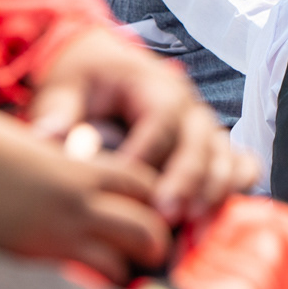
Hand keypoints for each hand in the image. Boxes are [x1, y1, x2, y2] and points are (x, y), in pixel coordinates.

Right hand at [0, 84, 170, 281]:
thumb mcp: (25, 147)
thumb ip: (52, 164)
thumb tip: (58, 170)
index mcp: (76, 165)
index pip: (140, 180)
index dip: (152, 196)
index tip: (152, 210)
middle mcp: (78, 196)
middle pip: (146, 220)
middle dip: (156, 238)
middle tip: (153, 251)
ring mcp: (60, 226)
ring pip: (127, 250)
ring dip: (133, 262)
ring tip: (131, 271)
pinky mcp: (39, 252)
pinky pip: (91, 271)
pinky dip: (102, 278)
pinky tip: (98, 281)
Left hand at [30, 28, 258, 223]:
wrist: (102, 65)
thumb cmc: (84, 79)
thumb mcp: (64, 88)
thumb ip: (57, 114)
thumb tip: (48, 138)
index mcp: (153, 84)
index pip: (159, 118)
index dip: (146, 152)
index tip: (124, 184)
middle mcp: (187, 104)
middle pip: (198, 139)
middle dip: (187, 178)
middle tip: (166, 214)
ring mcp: (202, 124)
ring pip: (222, 153)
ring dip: (213, 187)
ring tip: (196, 223)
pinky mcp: (209, 144)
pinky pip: (238, 160)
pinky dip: (238, 183)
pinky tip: (226, 210)